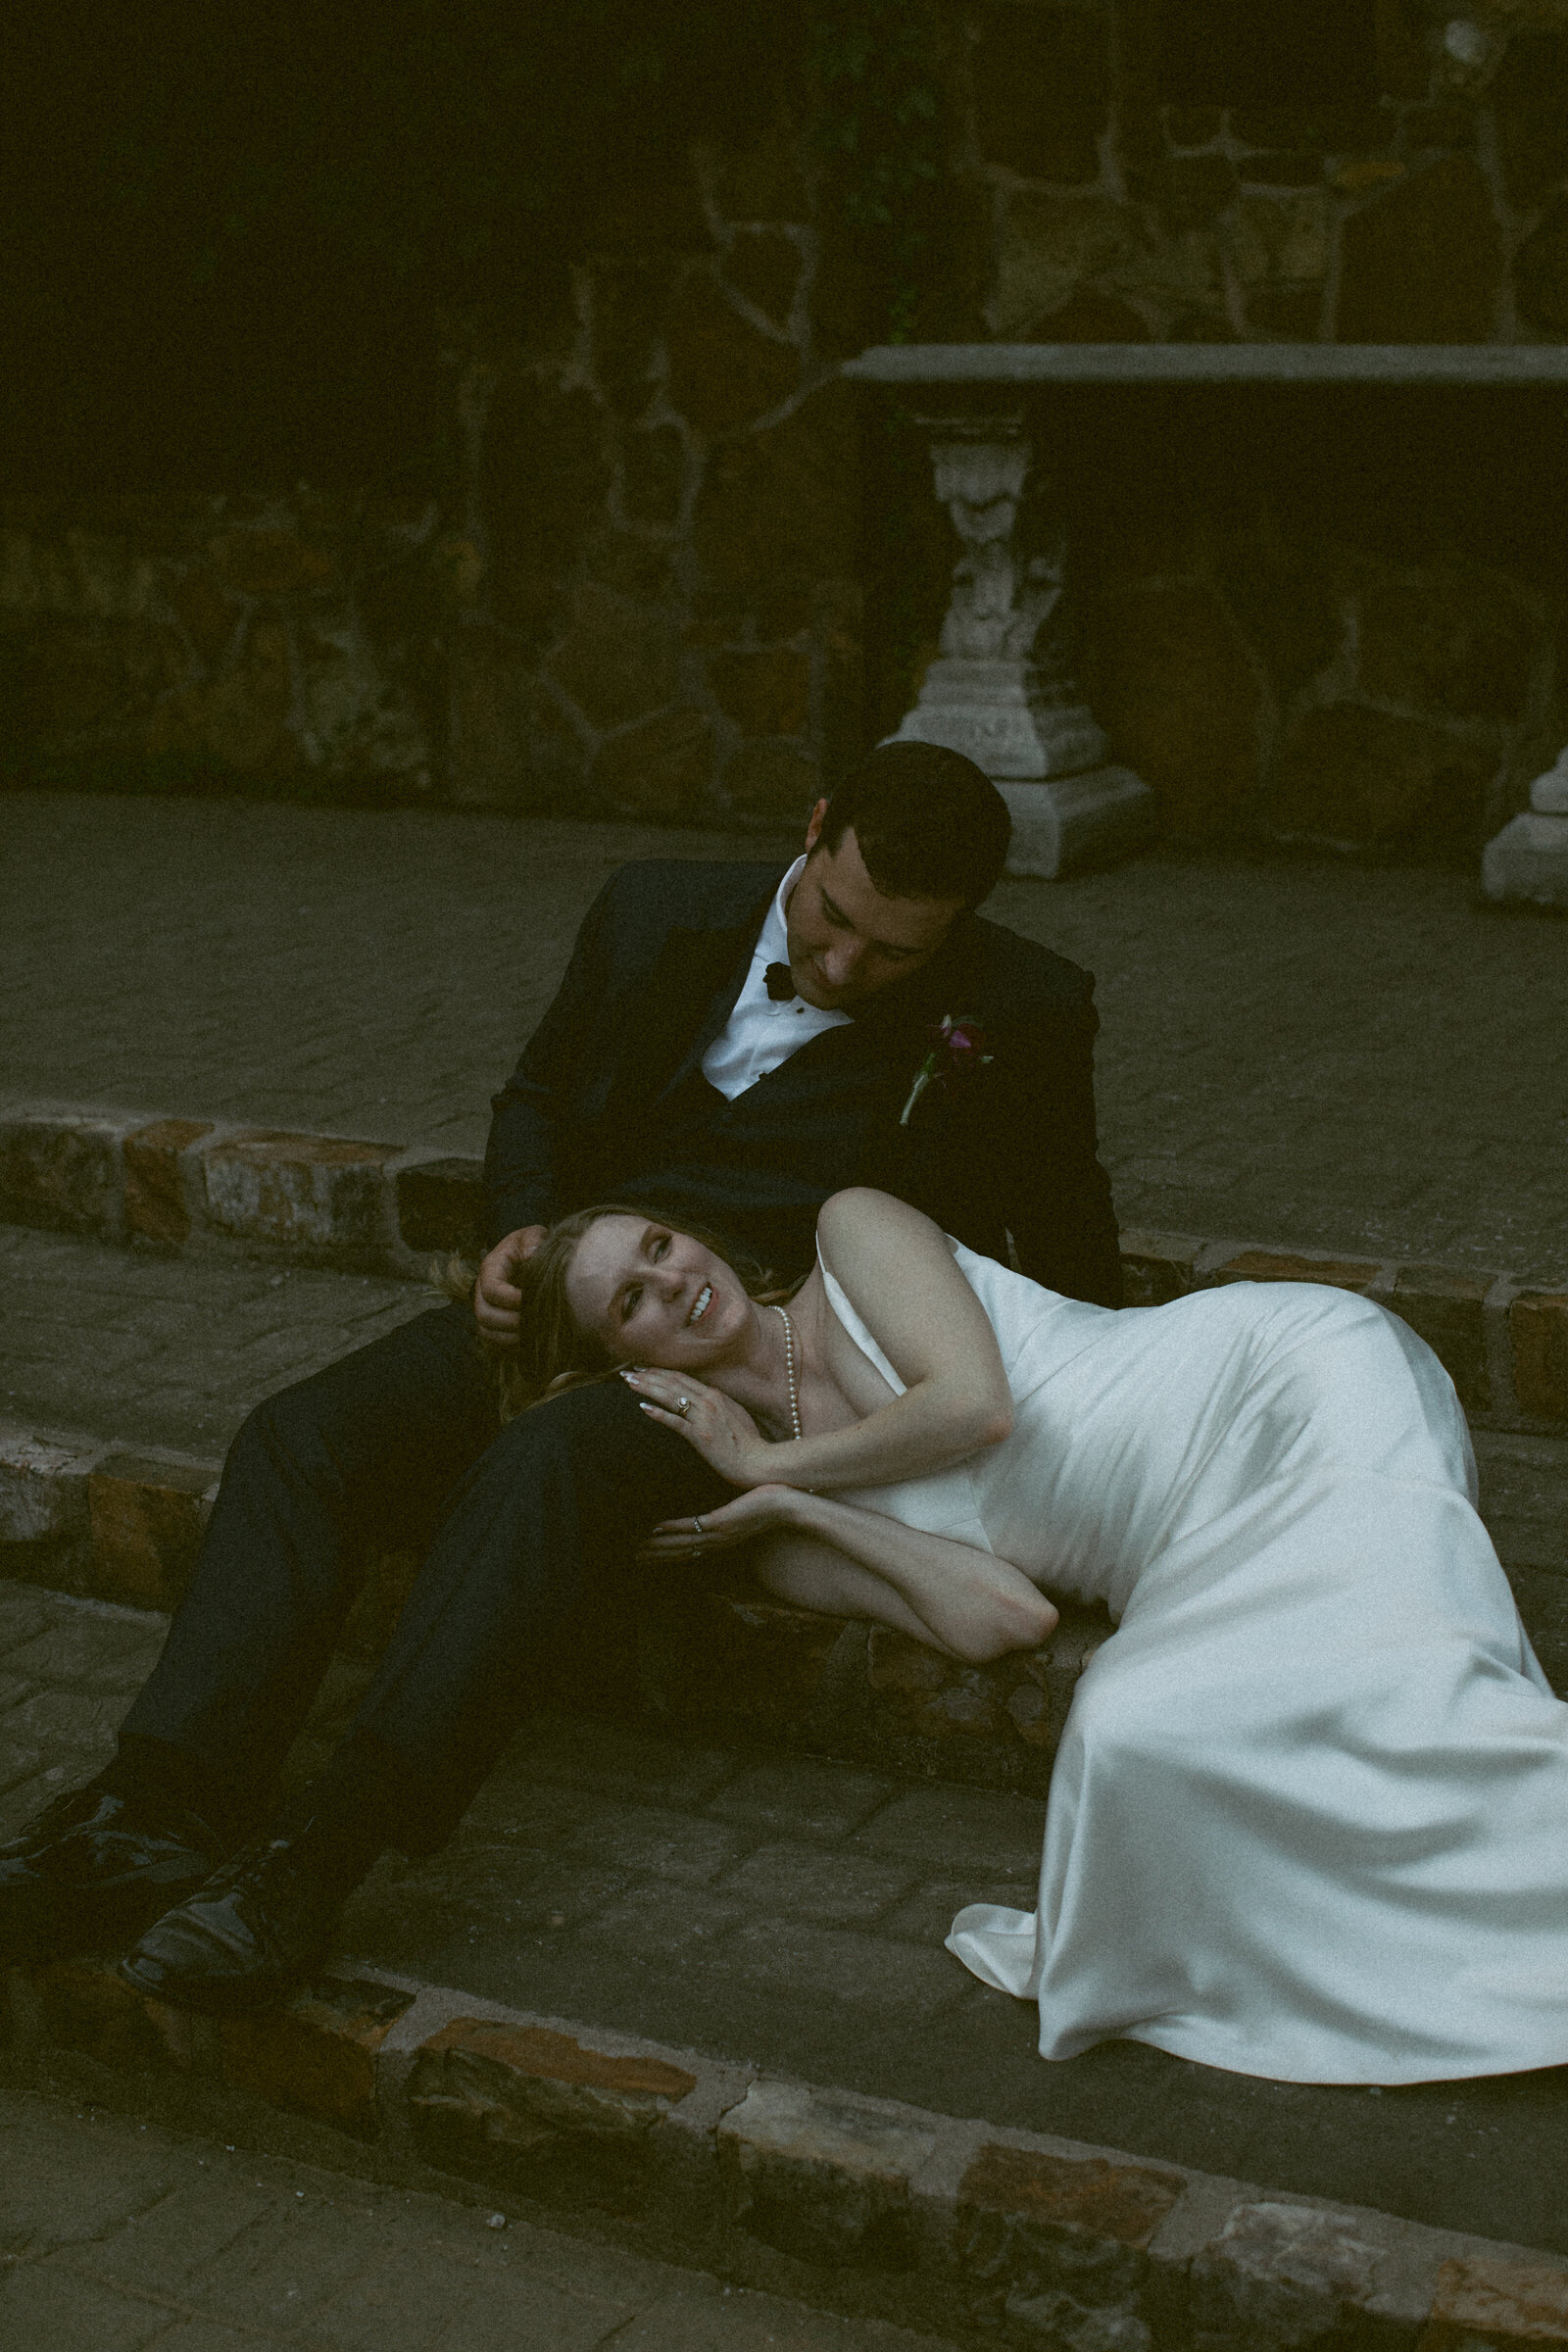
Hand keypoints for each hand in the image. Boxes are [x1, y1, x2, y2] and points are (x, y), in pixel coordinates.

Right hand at [473, 1225, 547, 1344]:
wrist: (529, 1259)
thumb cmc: (531, 1247)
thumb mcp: (534, 1236)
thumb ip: (534, 1241)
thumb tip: (533, 1256)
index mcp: (491, 1269)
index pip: (490, 1289)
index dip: (509, 1298)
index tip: (530, 1299)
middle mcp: (482, 1291)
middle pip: (484, 1314)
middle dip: (510, 1321)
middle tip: (534, 1320)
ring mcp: (486, 1309)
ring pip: (487, 1332)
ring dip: (510, 1337)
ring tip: (533, 1333)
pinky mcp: (493, 1325)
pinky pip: (494, 1343)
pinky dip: (510, 1346)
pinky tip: (529, 1341)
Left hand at [620, 1367, 773, 1486]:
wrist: (757, 1461)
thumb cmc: (747, 1442)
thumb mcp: (734, 1414)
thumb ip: (717, 1404)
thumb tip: (703, 1398)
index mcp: (716, 1395)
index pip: (682, 1378)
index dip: (660, 1371)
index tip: (643, 1369)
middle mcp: (709, 1401)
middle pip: (673, 1383)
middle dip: (648, 1375)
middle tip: (627, 1371)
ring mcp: (704, 1418)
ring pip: (671, 1396)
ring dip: (648, 1388)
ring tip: (629, 1382)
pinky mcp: (700, 1436)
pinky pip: (676, 1421)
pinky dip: (659, 1413)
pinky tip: (643, 1408)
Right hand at [637, 1484, 802, 1560]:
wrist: (791, 1508)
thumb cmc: (770, 1507)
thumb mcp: (744, 1514)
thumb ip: (727, 1514)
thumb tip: (717, 1509)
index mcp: (720, 1542)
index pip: (686, 1553)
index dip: (664, 1556)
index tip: (644, 1557)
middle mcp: (716, 1543)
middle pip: (678, 1553)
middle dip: (654, 1556)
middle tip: (631, 1558)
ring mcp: (718, 1534)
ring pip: (680, 1543)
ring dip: (656, 1546)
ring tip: (635, 1547)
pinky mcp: (723, 1522)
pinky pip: (693, 1526)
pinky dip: (673, 1528)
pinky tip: (655, 1527)